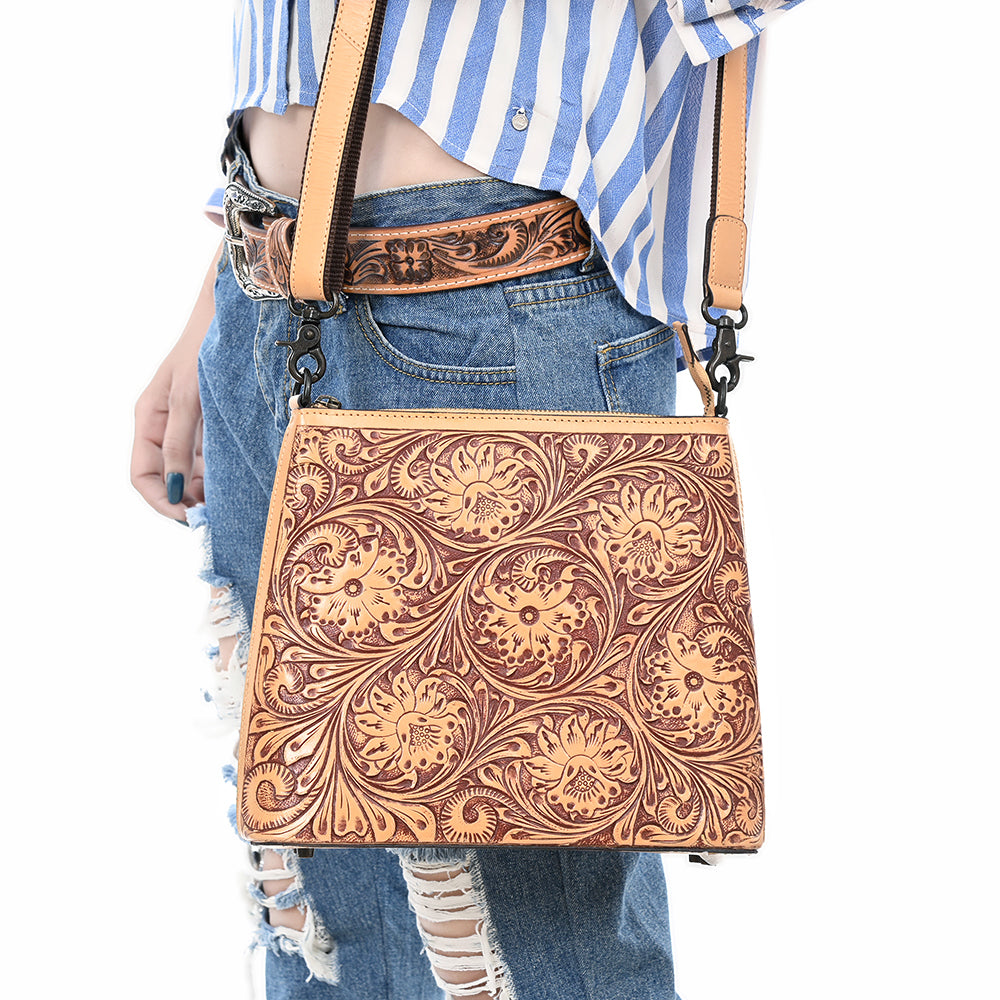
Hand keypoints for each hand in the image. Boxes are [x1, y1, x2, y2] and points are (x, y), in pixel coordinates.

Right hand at [131, 243, 220, 520]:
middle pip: (168, 478)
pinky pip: (210, 457)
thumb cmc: (204, 351)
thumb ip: (181, 445)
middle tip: (219, 515)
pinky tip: (239, 477)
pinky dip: (221, 471)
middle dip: (188, 500)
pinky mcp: (210, 422)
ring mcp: (188, 425)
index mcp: (150, 421)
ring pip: (192, 471)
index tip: (190, 518)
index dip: (162, 502)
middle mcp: (165, 426)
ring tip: (233, 498)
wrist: (231, 316)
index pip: (143, 476)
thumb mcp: (190, 399)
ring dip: (207, 489)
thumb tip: (176, 490)